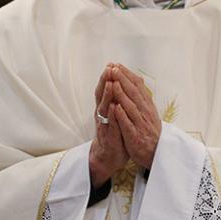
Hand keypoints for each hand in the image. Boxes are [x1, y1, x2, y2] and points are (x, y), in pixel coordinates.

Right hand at [89, 66, 128, 187]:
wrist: (109, 155)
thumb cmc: (114, 132)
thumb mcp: (114, 113)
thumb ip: (115, 99)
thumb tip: (118, 82)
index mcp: (105, 107)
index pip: (105, 89)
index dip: (108, 77)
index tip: (111, 64)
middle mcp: (102, 114)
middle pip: (101, 95)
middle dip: (105, 81)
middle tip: (108, 68)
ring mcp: (105, 124)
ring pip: (104, 107)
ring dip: (107, 95)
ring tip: (110, 83)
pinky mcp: (109, 136)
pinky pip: (110, 124)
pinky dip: (112, 115)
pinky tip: (114, 107)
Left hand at [109, 64, 160, 168]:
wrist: (155, 153)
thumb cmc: (148, 130)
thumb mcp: (147, 111)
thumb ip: (141, 97)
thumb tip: (136, 79)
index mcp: (146, 104)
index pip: (137, 86)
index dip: (126, 75)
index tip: (116, 65)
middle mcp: (144, 111)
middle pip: (133, 93)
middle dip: (123, 80)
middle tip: (113, 68)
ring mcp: (140, 123)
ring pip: (130, 106)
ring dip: (122, 94)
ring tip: (113, 83)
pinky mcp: (135, 136)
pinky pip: (128, 124)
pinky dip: (122, 115)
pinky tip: (116, 107)